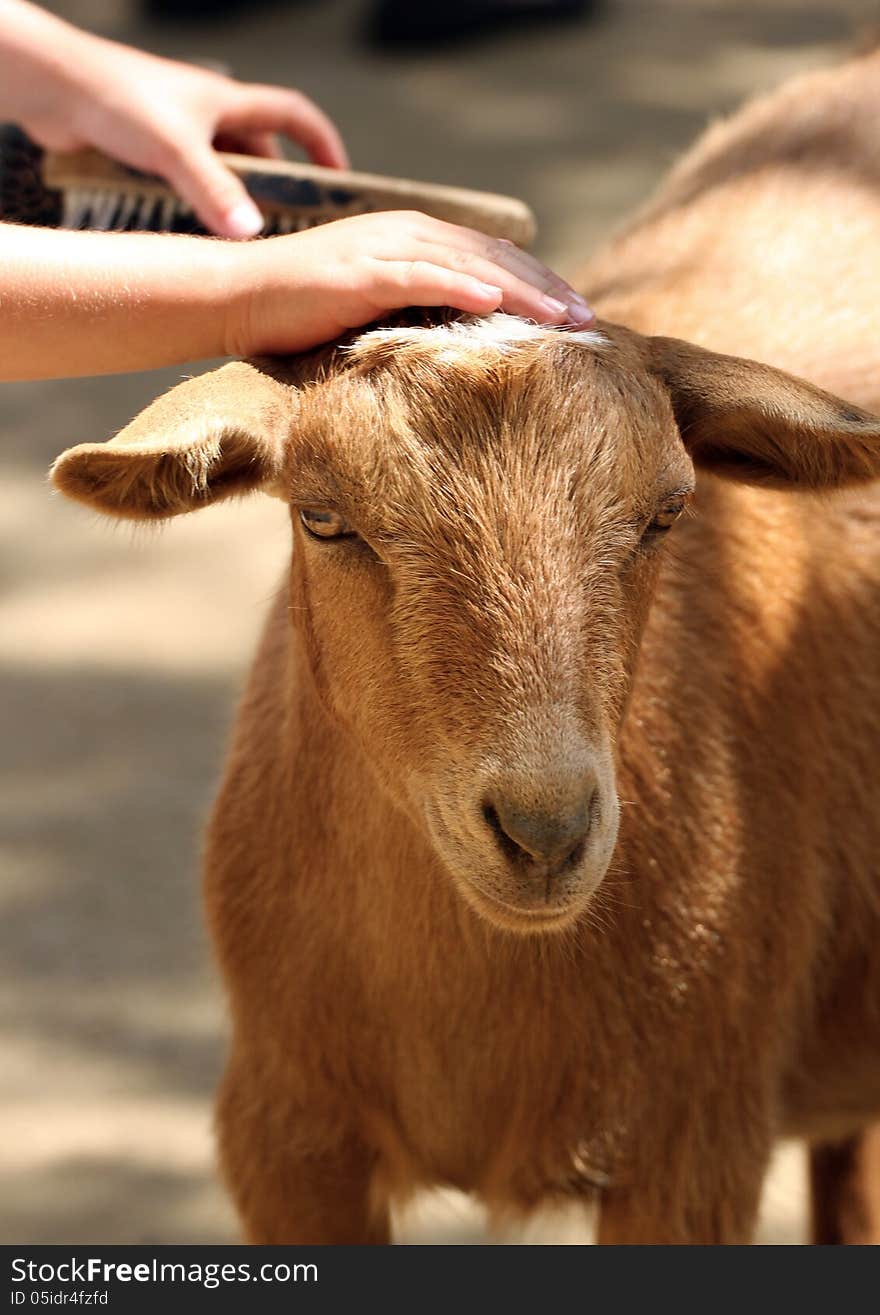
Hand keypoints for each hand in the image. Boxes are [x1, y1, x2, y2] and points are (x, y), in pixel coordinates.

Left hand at [7, 5, 346, 237]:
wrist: (54, 86)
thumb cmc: (116, 99)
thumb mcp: (176, 150)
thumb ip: (214, 194)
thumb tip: (252, 234)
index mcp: (227, 101)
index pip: (294, 115)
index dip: (322, 144)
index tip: (339, 178)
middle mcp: (208, 113)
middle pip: (261, 150)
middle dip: (278, 186)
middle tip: (290, 226)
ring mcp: (179, 130)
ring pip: (223, 168)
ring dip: (236, 198)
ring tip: (247, 236)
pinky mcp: (151, 147)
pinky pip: (190, 178)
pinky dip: (201, 202)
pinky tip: (199, 229)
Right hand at [227, 211, 594, 356]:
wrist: (237, 298)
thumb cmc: (302, 312)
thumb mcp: (374, 308)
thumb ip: (417, 311)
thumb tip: (461, 344)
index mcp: (415, 239)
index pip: (492, 257)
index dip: (539, 284)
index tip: (576, 316)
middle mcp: (407, 233)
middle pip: (494, 256)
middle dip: (546, 288)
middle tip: (589, 321)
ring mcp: (384, 249)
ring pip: (469, 264)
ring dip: (521, 291)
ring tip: (562, 319)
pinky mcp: (359, 273)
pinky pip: (420, 277)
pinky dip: (460, 286)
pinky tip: (494, 302)